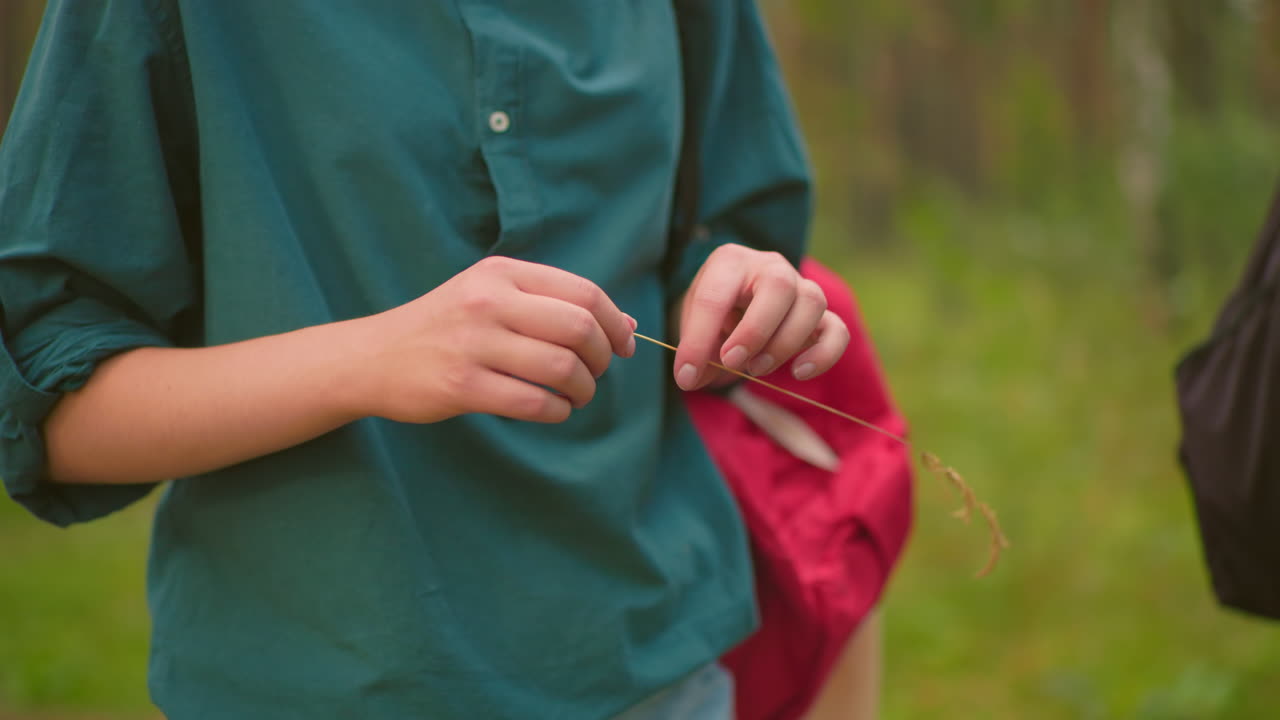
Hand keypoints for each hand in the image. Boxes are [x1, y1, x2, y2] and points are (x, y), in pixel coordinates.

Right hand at [357, 256, 634, 423]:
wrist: (373, 356)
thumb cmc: (445, 327)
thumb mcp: (491, 296)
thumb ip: (553, 305)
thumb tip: (627, 325)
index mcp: (501, 273)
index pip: (583, 292)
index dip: (615, 323)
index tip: (623, 345)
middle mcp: (489, 302)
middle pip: (579, 328)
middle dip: (602, 358)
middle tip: (596, 373)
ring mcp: (474, 344)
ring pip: (561, 367)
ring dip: (583, 389)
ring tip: (576, 395)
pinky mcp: (462, 386)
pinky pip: (533, 402)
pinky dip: (557, 412)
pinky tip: (553, 411)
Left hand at [672, 244, 848, 390]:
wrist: (737, 307)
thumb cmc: (714, 315)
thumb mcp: (694, 327)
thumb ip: (694, 351)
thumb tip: (690, 379)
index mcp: (730, 262)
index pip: (715, 296)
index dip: (699, 339)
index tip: (686, 374)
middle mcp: (770, 267)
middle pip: (779, 285)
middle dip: (754, 331)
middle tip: (732, 362)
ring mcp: (801, 288)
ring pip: (811, 303)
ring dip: (784, 343)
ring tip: (756, 369)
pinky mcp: (822, 315)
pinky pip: (837, 330)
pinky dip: (823, 354)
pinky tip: (799, 372)